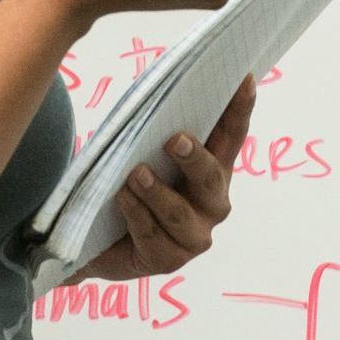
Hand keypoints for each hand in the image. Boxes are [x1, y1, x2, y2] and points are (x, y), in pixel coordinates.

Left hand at [82, 77, 253, 278]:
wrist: (95, 241)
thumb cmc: (126, 184)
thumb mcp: (141, 152)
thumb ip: (156, 129)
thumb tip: (159, 91)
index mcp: (212, 170)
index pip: (231, 135)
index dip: (240, 108)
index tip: (244, 78)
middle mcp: (212, 204)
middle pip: (211, 178)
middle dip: (195, 158)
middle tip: (175, 140)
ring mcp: (193, 236)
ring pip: (178, 212)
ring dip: (155, 191)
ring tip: (134, 175)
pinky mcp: (169, 260)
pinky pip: (152, 235)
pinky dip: (135, 214)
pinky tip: (121, 199)